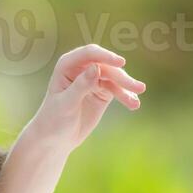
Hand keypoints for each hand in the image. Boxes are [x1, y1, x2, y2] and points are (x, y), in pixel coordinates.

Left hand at [24, 44, 145, 151]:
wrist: (56, 138)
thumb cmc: (54, 119)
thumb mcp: (66, 104)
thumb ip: (81, 86)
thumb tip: (96, 68)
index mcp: (67, 65)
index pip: (89, 54)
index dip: (106, 56)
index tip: (122, 63)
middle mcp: (81, 68)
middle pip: (106, 67)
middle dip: (122, 77)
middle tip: (139, 88)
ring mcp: (93, 78)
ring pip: (115, 78)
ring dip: (127, 88)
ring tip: (136, 102)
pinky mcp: (102, 90)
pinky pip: (118, 90)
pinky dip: (126, 96)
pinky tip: (134, 104)